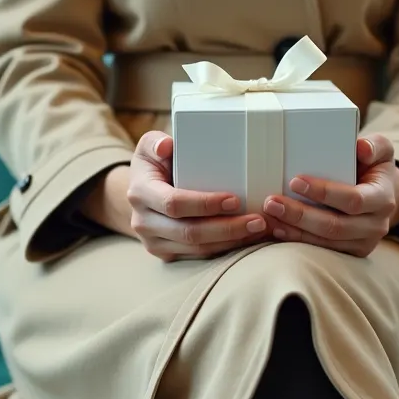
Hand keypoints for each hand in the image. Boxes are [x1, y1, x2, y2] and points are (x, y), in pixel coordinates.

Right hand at [121, 131, 268, 261]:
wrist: (140, 192)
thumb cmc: (154, 163)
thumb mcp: (149, 146)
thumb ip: (156, 142)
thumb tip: (167, 146)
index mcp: (140, 193)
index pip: (174, 203)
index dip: (204, 204)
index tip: (234, 200)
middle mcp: (143, 222)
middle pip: (189, 232)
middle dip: (227, 228)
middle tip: (257, 220)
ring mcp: (153, 241)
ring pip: (197, 249)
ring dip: (231, 241)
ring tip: (258, 230)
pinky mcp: (166, 253)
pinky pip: (198, 256)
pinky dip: (225, 249)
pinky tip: (246, 238)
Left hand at [261, 134, 398, 257]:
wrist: (380, 192)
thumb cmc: (372, 165)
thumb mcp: (380, 150)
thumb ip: (374, 146)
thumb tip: (361, 148)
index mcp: (383, 199)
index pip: (353, 200)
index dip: (324, 193)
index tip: (295, 181)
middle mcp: (376, 225)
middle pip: (335, 226)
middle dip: (300, 215)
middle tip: (271, 202)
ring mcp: (364, 243)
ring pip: (325, 242)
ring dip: (294, 230)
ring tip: (269, 217)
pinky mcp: (350, 253)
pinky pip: (322, 251)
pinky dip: (297, 240)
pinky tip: (277, 229)